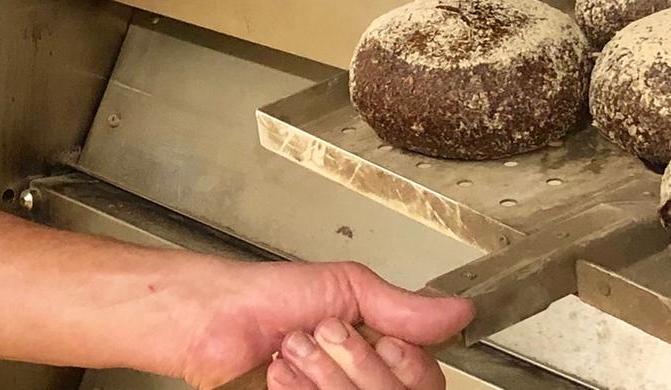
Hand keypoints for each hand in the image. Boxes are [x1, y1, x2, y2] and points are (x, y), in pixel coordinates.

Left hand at [173, 260, 473, 389]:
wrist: (210, 321)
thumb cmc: (268, 299)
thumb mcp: (345, 289)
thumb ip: (401, 306)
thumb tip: (460, 310)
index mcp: (382, 355)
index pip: (426, 381)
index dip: (402, 363)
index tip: (376, 338)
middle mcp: (362, 385)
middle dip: (353, 364)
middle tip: (319, 335)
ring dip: (322, 377)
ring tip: (292, 352)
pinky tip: (279, 378)